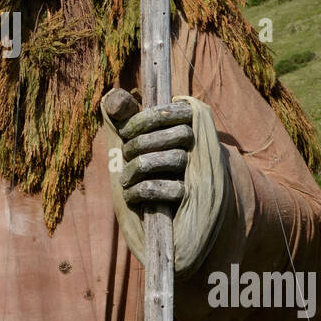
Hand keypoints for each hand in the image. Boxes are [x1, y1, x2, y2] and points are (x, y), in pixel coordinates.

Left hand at [101, 89, 193, 208]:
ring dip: (138, 168)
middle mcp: (205, 152)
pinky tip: (131, 196)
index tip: (125, 131)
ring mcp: (203, 177)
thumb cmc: (145, 172)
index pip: (183, 111)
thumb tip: (115, 99)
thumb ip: (124, 115)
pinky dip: (140, 191)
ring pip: (175, 160)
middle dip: (141, 144)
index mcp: (194, 131)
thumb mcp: (133, 141)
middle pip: (180, 135)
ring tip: (125, 179)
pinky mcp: (195, 202)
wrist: (163, 221)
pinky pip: (169, 189)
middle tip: (125, 154)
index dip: (150, 117)